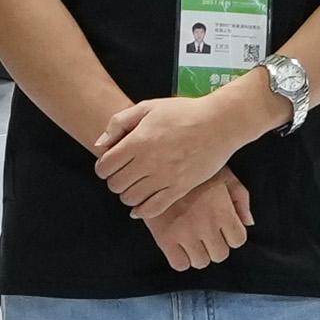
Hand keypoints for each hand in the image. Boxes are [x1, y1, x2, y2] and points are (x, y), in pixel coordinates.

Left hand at [94, 80, 266, 217]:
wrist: (219, 123)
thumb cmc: (183, 112)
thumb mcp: (148, 107)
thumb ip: (119, 123)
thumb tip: (99, 145)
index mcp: (138, 141)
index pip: (105, 166)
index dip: (103, 167)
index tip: (109, 165)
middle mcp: (148, 162)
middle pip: (116, 185)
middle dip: (114, 181)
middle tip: (123, 175)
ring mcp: (164, 177)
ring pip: (131, 199)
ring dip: (128, 195)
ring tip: (134, 186)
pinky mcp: (179, 188)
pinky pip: (152, 209)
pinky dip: (142, 211)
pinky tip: (140, 206)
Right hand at [147, 172, 256, 271]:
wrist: (157, 166)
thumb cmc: (194, 170)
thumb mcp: (224, 175)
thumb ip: (241, 198)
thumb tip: (248, 223)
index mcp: (222, 210)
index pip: (238, 240)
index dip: (231, 235)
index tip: (222, 228)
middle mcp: (206, 225)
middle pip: (220, 254)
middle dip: (215, 245)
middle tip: (205, 234)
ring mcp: (185, 234)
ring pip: (200, 262)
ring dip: (198, 253)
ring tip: (191, 239)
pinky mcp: (164, 239)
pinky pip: (180, 265)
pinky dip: (181, 259)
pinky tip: (178, 245)